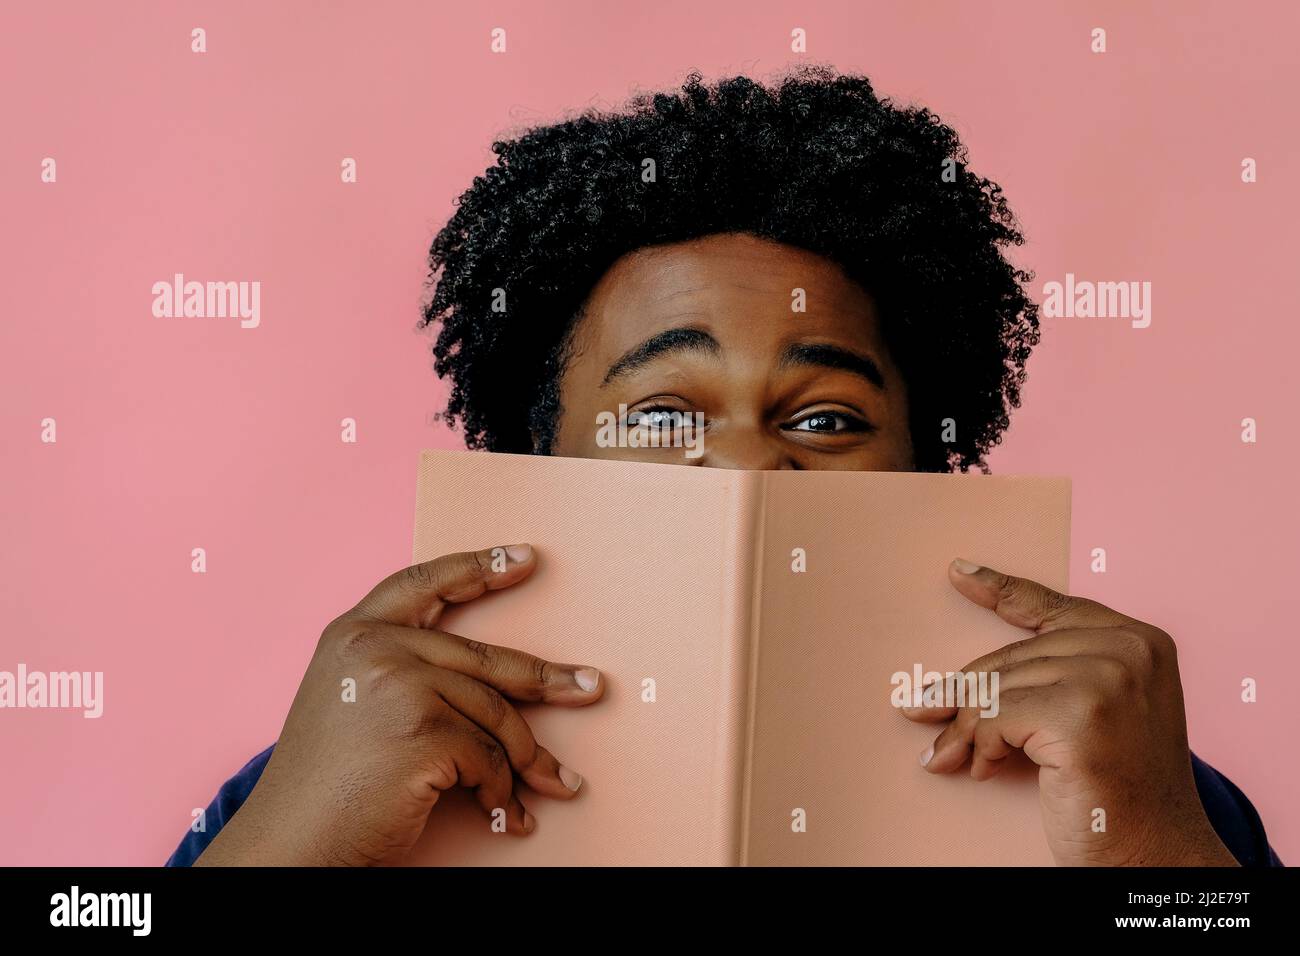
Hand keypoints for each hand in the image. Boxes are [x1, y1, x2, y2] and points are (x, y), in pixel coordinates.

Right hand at [196, 543, 602, 865]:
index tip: (526, 558)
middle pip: (484, 659)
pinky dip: (502, 793)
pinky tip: (504, 815)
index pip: (424, 581)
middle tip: (592, 688)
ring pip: (495, 715)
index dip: (478, 567)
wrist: (290, 843)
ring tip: (556, 785)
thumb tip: (495, 682)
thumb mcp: (351, 701)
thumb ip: (402, 669)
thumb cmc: (326, 786)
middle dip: (547, 680)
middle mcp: (376, 648)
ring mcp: (399, 686)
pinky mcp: (423, 732)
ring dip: (528, 761)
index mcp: (354, 633)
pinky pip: (489, 758)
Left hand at [899, 558, 1237, 866]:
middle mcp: (1128, 648)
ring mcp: (1107, 677)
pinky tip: (985, 769)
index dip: (999, 589)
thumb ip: (1047, 678)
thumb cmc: (1122, 792)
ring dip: (964, 728)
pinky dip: (979, 747)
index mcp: (1139, 639)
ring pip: (996, 687)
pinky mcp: (1079, 714)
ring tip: (947, 756)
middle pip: (1012, 655)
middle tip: (918, 712)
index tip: (958, 572)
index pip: (1054, 606)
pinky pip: (994, 718)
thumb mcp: (1096, 714)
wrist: (1160, 854)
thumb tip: (948, 684)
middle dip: (962, 693)